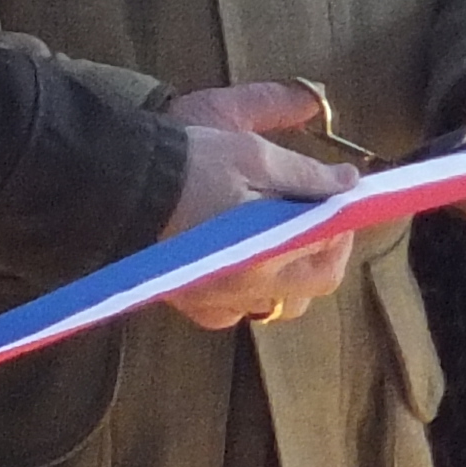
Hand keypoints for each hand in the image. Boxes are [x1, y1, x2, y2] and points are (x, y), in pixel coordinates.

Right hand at [159, 81, 358, 328]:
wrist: (117, 184)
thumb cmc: (187, 163)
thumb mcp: (252, 155)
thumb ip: (306, 175)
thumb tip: (348, 183)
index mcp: (268, 251)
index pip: (330, 245)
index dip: (344, 221)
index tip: (341, 199)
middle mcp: (248, 288)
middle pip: (316, 284)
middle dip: (327, 250)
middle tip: (319, 217)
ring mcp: (220, 302)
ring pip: (282, 304)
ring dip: (294, 274)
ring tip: (283, 237)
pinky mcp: (193, 305)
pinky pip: (238, 312)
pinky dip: (251, 292)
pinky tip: (243, 263)